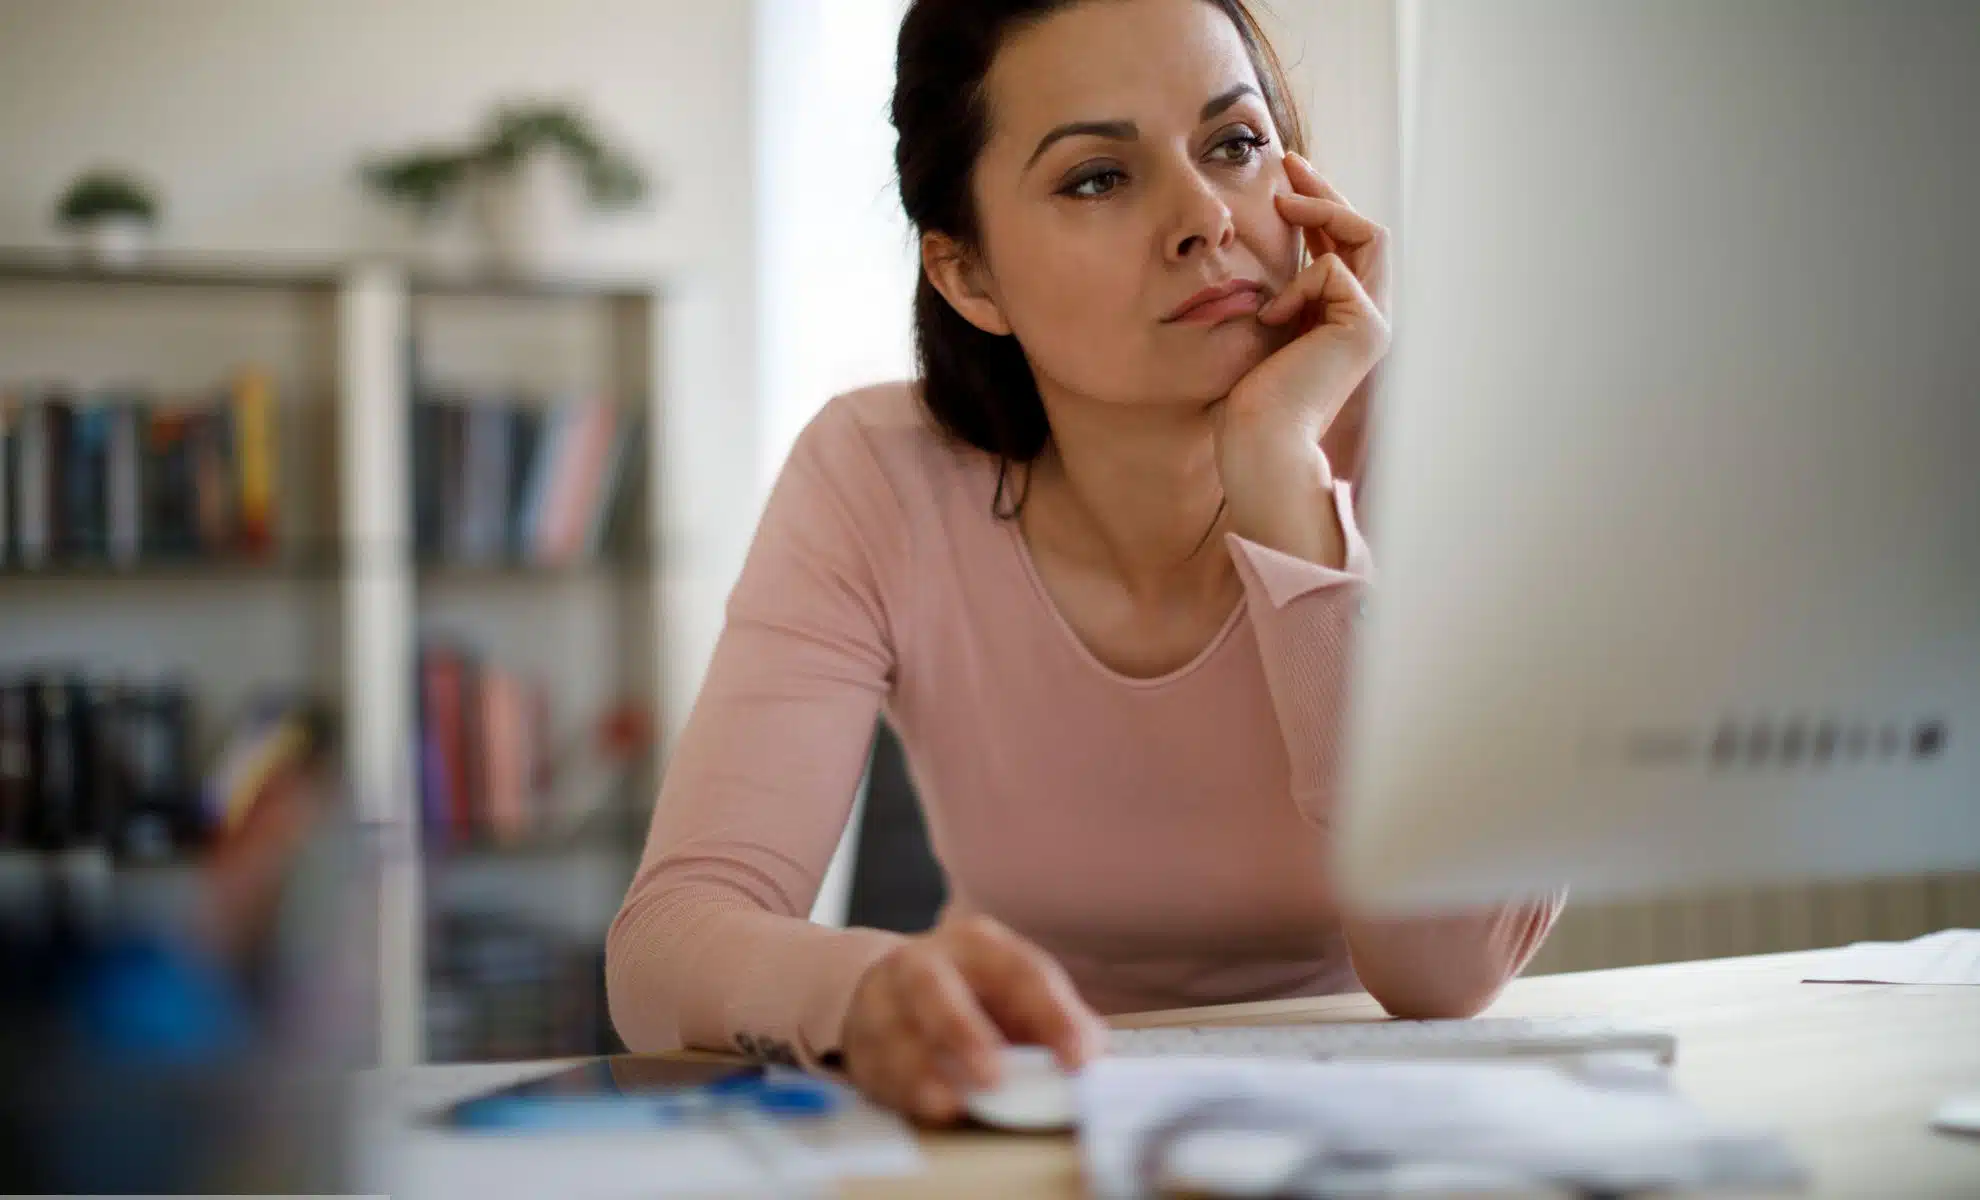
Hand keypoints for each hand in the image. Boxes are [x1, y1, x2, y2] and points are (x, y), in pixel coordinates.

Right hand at [838, 912, 1107, 1124]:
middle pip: (934, 988)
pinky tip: (930, 1107)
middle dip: (962, 1032)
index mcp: (979, 945)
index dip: (1053, 1015)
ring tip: (952, 1104)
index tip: (1078, 1059)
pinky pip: (875, 1067)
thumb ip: (1060, 1023)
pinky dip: (902, 1091)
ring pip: (894, 1031)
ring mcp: (884, 999)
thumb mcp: (1020, 995)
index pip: (1021, 972)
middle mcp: (925, 962)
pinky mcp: (862, 1040)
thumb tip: (1092, 1056)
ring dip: (922, 1070)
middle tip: (993, 1077)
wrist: (897, 990)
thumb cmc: (975, 996)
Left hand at [1213, 156, 1390, 562]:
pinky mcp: (1365, 327)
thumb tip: (1263, 253)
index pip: (1344, 247)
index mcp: (1343, 319)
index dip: (1319, 208)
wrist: (1258, 442)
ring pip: (1365, 235)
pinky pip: (1332, 271)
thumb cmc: (1248, 398)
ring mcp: (1373, 323)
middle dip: (1327, 191)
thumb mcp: (1262, 328)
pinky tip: (1272, 317)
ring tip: (1282, 203)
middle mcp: (1368, 318)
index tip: (1284, 183)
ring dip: (1322, 209)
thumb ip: (1277, 293)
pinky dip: (1296, 283)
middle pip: (1364, 231)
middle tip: (1289, 163)